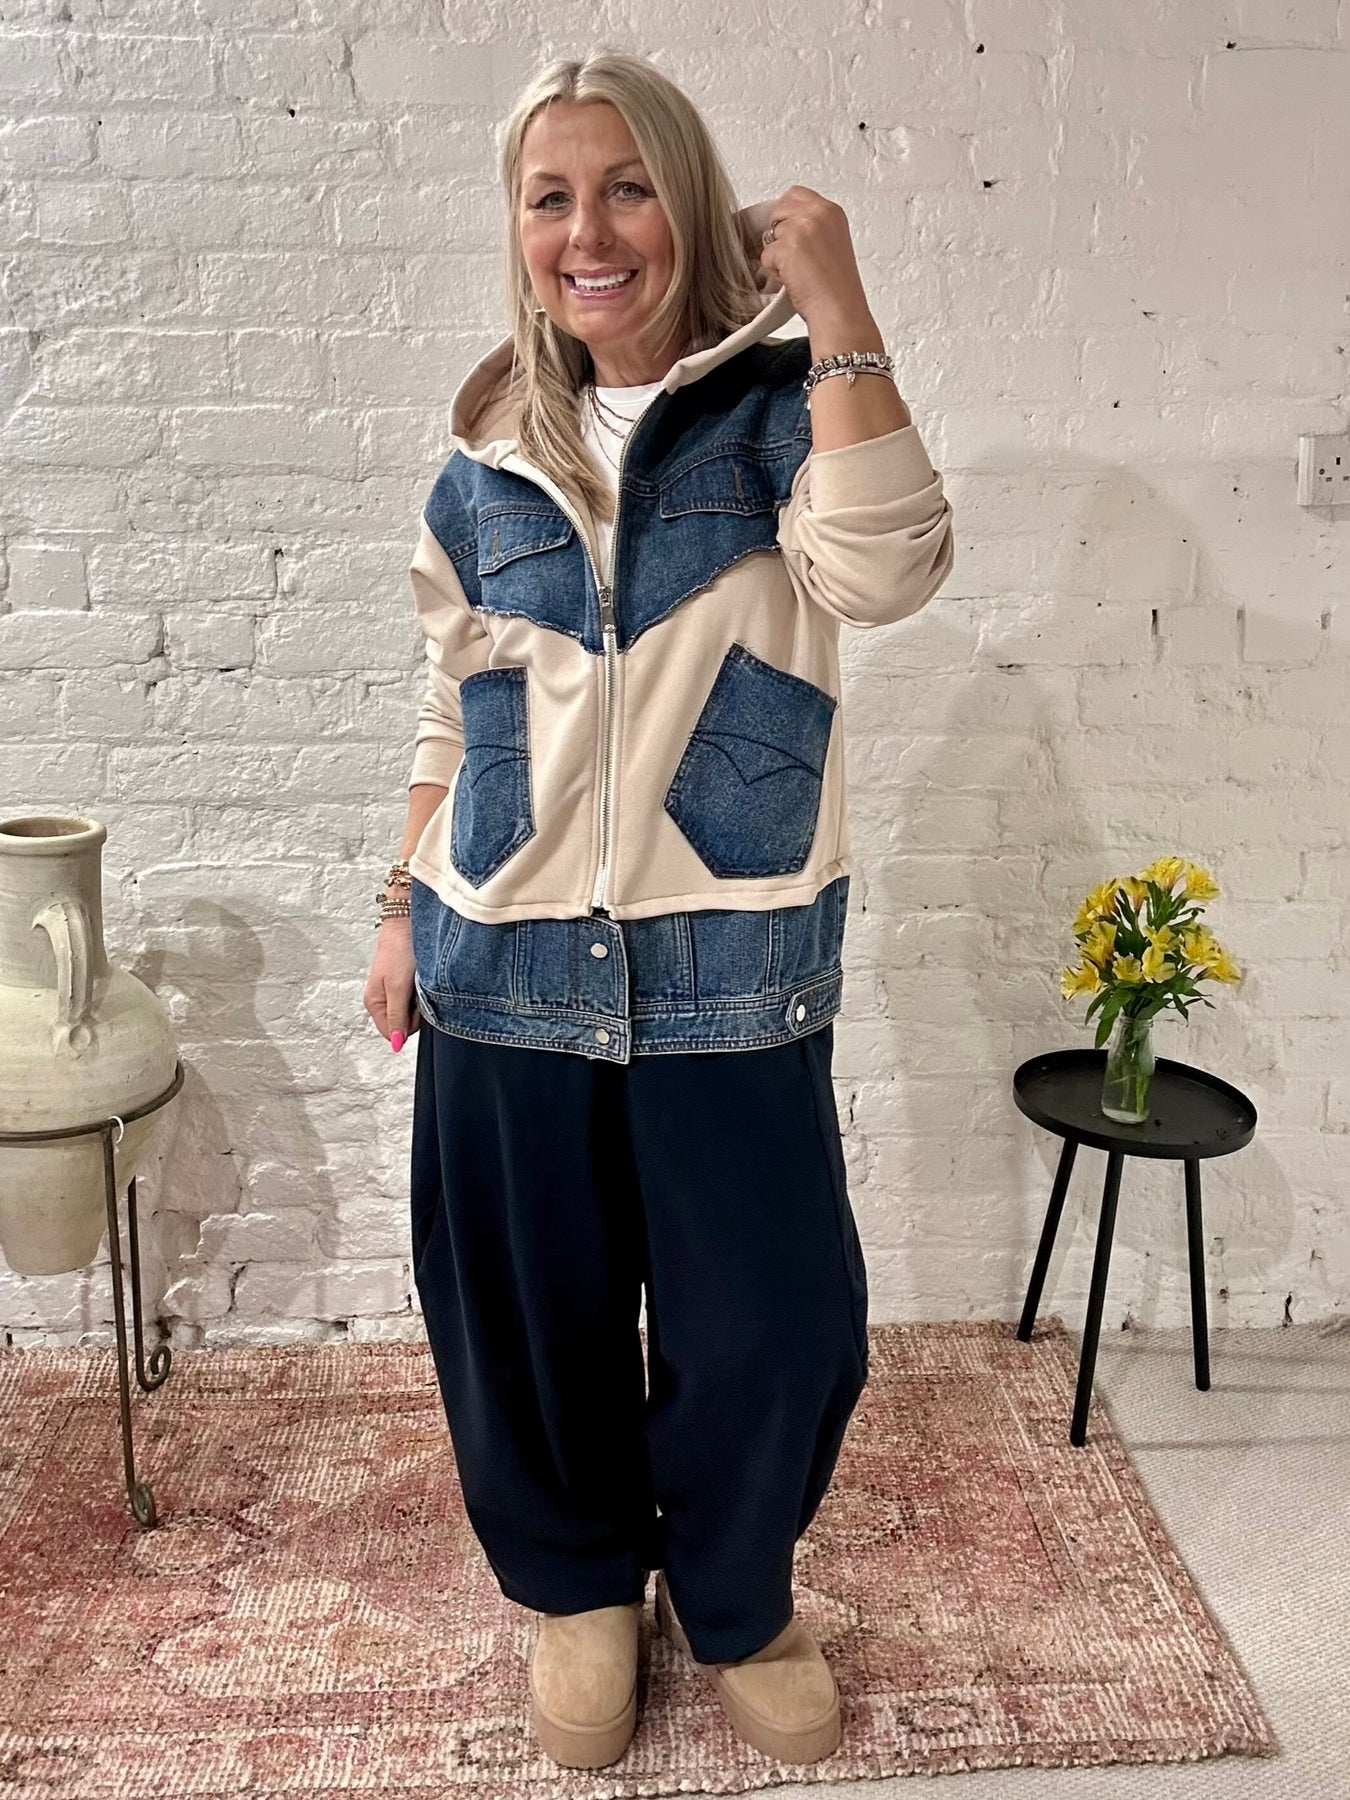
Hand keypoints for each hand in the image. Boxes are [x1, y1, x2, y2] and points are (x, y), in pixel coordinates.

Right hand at [364, 916, 421, 1051]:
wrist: (406, 924)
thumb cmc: (399, 951)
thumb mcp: (398, 987)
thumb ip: (397, 1016)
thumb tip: (396, 1043)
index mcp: (374, 1003)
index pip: (392, 1033)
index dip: (408, 1024)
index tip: (414, 1006)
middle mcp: (382, 1001)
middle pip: (403, 1024)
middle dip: (415, 1012)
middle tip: (416, 990)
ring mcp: (393, 993)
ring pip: (411, 1013)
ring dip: (420, 1001)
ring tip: (418, 982)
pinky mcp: (404, 985)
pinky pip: (416, 1000)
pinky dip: (422, 993)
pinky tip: (420, 979)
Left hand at [756, 186, 871, 330]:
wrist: (839, 309)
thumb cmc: (837, 286)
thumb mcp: (832, 243)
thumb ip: (813, 227)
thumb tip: (787, 226)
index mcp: (831, 211)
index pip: (795, 195)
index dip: (787, 215)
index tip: (793, 236)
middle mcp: (817, 214)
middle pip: (778, 210)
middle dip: (779, 233)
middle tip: (794, 257)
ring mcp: (801, 228)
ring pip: (771, 235)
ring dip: (777, 255)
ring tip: (797, 272)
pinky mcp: (786, 247)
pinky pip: (766, 256)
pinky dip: (774, 271)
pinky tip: (792, 280)